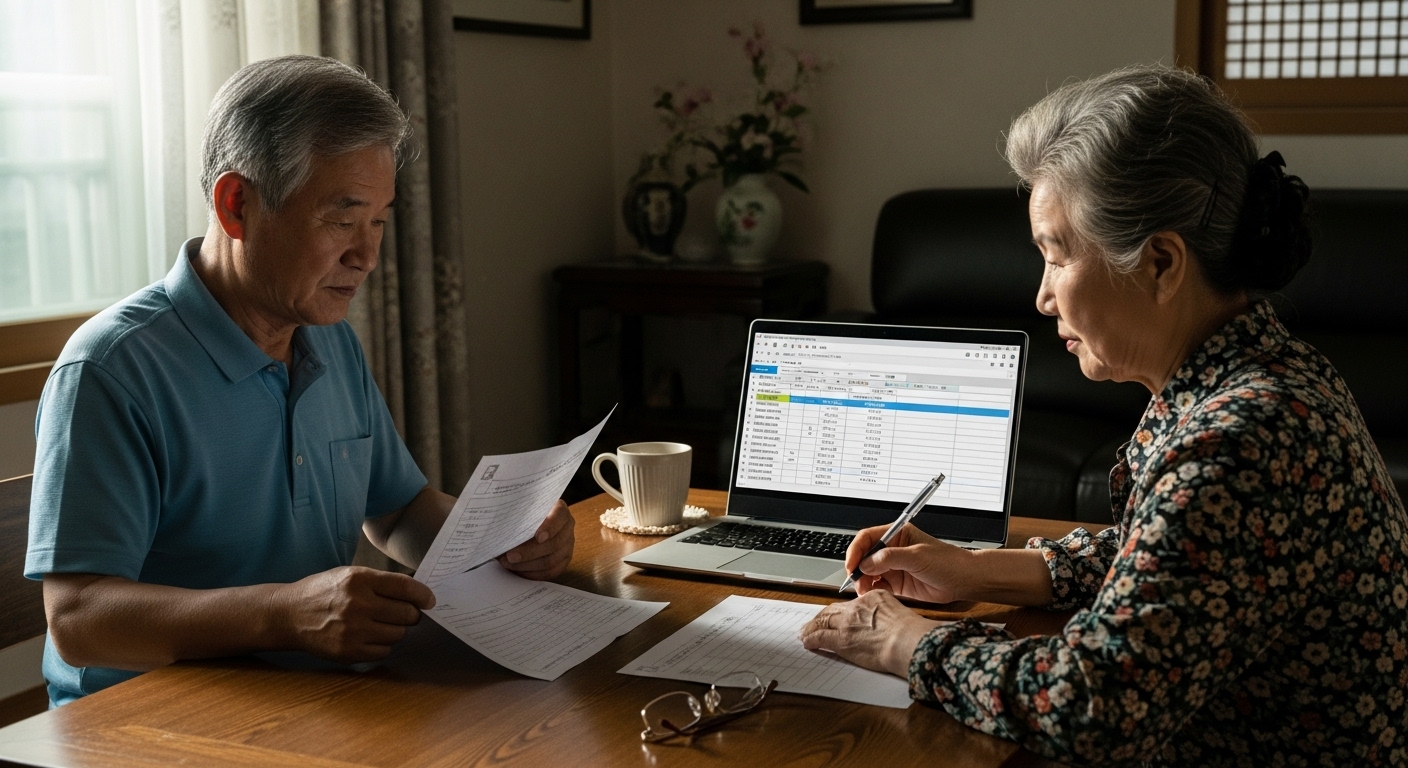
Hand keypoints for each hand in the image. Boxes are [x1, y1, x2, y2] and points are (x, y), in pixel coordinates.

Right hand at [276, 566, 435, 663]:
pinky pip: (384, 651)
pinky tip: (370, 636)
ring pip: (398, 634)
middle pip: (407, 614)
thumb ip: (381, 582)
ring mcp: (353, 630)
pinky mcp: (348, 651)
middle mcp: (357, 605)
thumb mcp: (349, 575)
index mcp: (359, 580)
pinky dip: (383, 644)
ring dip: (396, 629)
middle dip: (411, 614)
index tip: (430, 600)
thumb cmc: (323, 592)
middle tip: (404, 613)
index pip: (405, 587)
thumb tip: (417, 593)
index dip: (423, 595)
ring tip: (381, 623)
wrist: (289, 615)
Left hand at [498, 499, 574, 579]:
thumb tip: (503, 532)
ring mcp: (568, 545)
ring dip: (527, 565)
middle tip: (510, 556)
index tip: (538, 536)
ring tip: (508, 563)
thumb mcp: (522, 509)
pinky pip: (551, 572)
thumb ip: (518, 516)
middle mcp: (567, 527)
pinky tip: (518, 570)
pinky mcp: (564, 560)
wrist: (532, 522)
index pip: (559, 516)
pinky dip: (533, 573)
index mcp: (559, 510)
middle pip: (554, 543)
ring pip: (551, 560)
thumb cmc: (525, 514)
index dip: (550, 527)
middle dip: (530, 552)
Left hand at [798, 590, 938, 676]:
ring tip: (805, 633)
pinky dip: (811, 639)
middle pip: (832, 610)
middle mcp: (856, 607)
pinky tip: (807, 642)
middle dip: (821, 618)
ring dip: (812, 627)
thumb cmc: (909, 633)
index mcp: (872, 597)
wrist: (906, 641)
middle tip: (813, 623)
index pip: (849, 604)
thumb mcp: (898, 611)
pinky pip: (820, 637)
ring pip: (823, 622)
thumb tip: (883, 622)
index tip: (834, 616)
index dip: (838, 611)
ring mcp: (847, 623)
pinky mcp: (841, 639)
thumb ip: (885, 613)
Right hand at [846, 523, 973, 603]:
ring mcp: (894, 567)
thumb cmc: (948, 562)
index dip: (856, 550)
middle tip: (856, 582)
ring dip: (864, 582)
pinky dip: (873, 591)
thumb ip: (890, 558)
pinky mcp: (897, 583)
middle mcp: (893, 549)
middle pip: (865, 556)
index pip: (867, 538)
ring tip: (865, 591)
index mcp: (896, 534)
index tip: (851, 565)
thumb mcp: (917, 556)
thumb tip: (866, 563)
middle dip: (858, 569)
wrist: (965, 581)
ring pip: (869, 573)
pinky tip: (875, 595)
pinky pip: (878, 586)